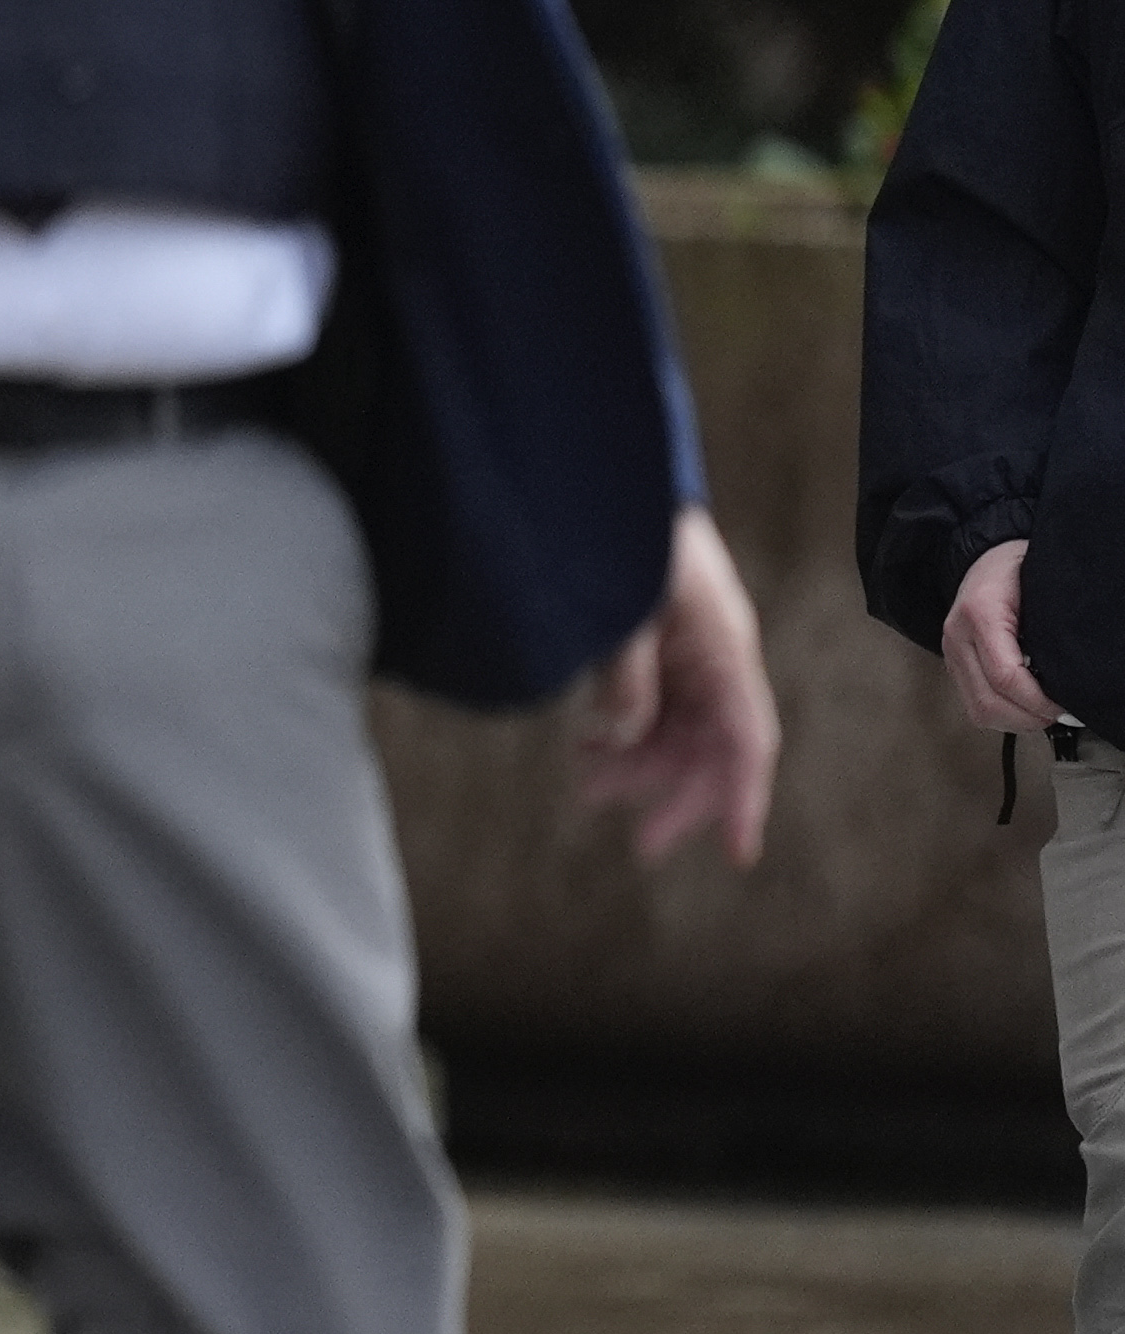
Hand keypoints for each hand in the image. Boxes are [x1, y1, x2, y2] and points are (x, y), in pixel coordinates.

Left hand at [572, 501, 781, 869]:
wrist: (610, 480)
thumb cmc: (630, 538)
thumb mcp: (626, 610)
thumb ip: (625, 677)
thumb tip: (618, 738)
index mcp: (725, 650)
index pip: (747, 741)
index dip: (742, 799)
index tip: (736, 852)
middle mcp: (714, 659)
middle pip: (711, 747)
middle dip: (678, 795)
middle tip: (640, 844)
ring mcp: (687, 651)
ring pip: (675, 729)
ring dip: (639, 764)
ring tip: (588, 789)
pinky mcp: (657, 643)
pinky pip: (649, 702)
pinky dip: (622, 730)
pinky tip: (586, 746)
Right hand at [947, 536, 1060, 735]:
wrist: (983, 559)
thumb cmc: (1018, 569)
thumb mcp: (1041, 587)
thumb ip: (1051, 625)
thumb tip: (1077, 671)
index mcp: (980, 613)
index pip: (1005, 675)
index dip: (1039, 700)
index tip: (1066, 706)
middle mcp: (957, 637)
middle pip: (987, 701)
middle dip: (1029, 718)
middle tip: (1059, 715)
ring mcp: (951, 654)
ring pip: (978, 711)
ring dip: (1015, 722)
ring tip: (1043, 714)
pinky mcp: (953, 665)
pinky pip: (973, 706)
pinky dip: (1002, 716)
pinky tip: (1025, 708)